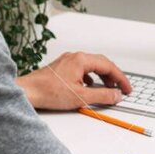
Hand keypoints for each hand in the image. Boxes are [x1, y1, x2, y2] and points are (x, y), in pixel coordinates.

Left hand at [17, 52, 132, 110]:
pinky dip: (90, 77)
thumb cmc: (48, 92)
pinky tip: (89, 86)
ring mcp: (68, 61)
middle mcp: (75, 57)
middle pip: (101, 63)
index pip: (108, 66)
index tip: (127, 89)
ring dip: (102, 76)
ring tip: (107, 88)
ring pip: (91, 65)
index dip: (121, 78)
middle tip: (121, 88)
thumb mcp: (81, 97)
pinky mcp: (62, 67)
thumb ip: (102, 95)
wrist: (27, 91)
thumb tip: (116, 95)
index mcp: (81, 60)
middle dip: (113, 76)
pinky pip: (82, 69)